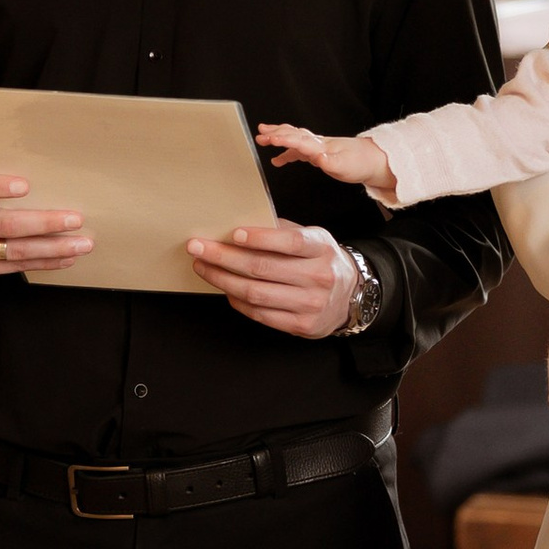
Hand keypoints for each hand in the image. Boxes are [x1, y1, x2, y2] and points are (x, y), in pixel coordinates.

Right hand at [0, 169, 91, 281]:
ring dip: (53, 248)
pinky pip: (13, 267)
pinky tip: (64, 258)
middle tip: (76, 219)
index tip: (25, 185)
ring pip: (14, 251)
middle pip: (4, 225)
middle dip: (45, 223)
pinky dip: (43, 262)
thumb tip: (48, 188)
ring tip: (81, 244)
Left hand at [187, 218, 358, 339]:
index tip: (233, 234)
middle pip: (263, 268)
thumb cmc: (321, 261)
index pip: (290, 242)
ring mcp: (311, 304)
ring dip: (222, 279)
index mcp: (321, 248)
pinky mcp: (301, 325)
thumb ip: (282, 231)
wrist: (351, 297)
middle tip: (198, 247)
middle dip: (224, 257)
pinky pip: (260, 314)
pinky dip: (237, 300)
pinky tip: (224, 288)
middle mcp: (319, 277)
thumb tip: (239, 224)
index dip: (260, 238)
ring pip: (256, 293)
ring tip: (203, 267)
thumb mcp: (312, 238)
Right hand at [257, 119, 398, 204]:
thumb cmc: (360, 163)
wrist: (373, 160)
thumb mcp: (345, 167)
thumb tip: (318, 158)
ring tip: (262, 136)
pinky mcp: (318, 153)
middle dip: (276, 133)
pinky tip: (277, 161)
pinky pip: (298, 150)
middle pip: (293, 134)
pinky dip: (286, 153)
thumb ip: (330, 162)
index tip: (269, 138)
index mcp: (322, 146)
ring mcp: (317, 147)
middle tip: (260, 134)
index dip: (284, 139)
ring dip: (278, 136)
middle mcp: (317, 143)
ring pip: (294, 138)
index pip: (299, 140)